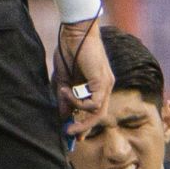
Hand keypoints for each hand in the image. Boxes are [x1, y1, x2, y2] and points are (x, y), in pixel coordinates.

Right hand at [54, 16, 113, 135]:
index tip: (74, 136)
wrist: (74, 32)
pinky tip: (66, 90)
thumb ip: (65, 99)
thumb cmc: (69, 51)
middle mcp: (106, 87)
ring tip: (62, 96)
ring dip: (77, 110)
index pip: (96, 112)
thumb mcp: (63, 80)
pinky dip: (78, 101)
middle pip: (100, 116)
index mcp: (98, 86)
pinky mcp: (103, 81)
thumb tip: (63, 116)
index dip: (86, 125)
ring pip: (97, 111)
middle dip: (84, 128)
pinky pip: (93, 102)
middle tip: (69, 133)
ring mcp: (107, 84)